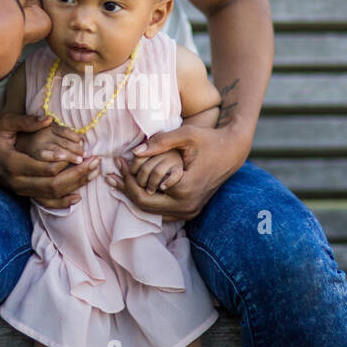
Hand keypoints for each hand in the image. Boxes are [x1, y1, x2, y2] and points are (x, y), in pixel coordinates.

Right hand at [0, 111, 100, 208]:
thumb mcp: (3, 123)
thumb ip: (26, 121)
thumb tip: (48, 119)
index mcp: (13, 163)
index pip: (46, 169)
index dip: (68, 163)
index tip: (85, 155)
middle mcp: (17, 181)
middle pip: (53, 185)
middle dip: (77, 176)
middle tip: (96, 165)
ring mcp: (20, 189)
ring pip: (51, 195)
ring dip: (74, 186)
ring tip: (93, 174)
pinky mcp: (22, 192)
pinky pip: (44, 202)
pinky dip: (62, 202)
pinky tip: (78, 196)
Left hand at [105, 124, 246, 220]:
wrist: (232, 151)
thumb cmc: (210, 139)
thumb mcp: (186, 135)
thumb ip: (160, 142)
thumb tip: (134, 152)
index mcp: (183, 190)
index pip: (142, 194)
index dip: (126, 179)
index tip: (118, 161)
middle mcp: (186, 206)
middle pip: (145, 206)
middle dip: (127, 189)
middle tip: (113, 173)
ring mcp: (190, 212)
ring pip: (152, 211)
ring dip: (136, 196)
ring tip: (120, 179)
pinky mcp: (191, 210)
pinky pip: (162, 210)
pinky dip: (148, 199)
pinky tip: (137, 185)